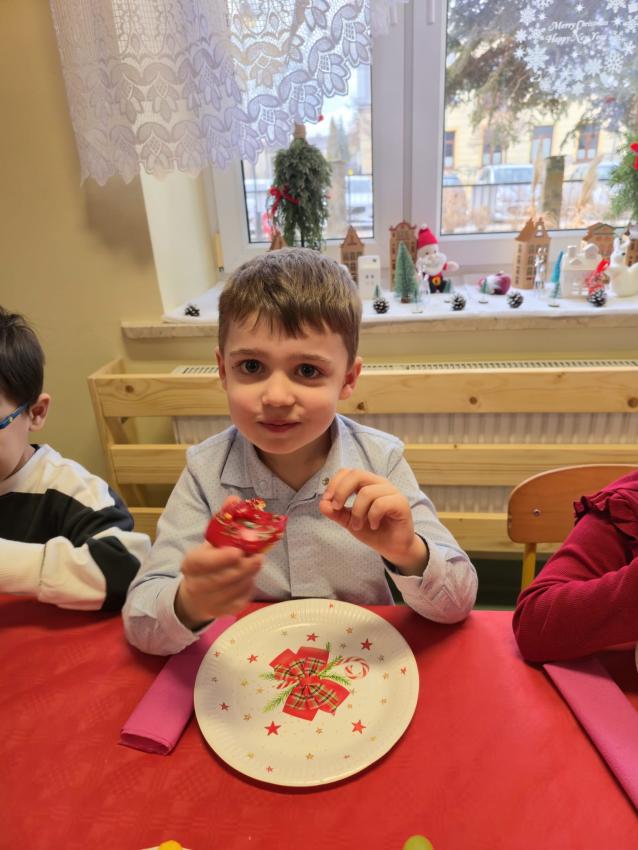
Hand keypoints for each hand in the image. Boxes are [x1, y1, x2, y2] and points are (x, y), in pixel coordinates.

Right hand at [174, 496, 262, 628]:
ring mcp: (209, 601)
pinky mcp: (222, 612)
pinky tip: (250, 578)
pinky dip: (248, 588)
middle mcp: (197, 585)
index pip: (202, 563)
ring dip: (248, 576)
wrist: (197, 593)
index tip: (238, 552)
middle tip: (259, 557)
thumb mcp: (211, 540)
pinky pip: (240, 600)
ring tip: (256, 563)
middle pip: (221, 579)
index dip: (220, 559)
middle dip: (243, 568)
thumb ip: (223, 519)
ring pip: (233, 590)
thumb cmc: (207, 561)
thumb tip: (235, 498)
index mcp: (190, 564)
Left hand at [319, 469, 428, 574]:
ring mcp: (392, 492)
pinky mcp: (401, 503)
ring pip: (367, 492)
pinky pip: (381, 503)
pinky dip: (372, 516)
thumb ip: (336, 513)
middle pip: (357, 474)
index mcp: (367, 484)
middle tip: (337, 508)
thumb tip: (322, 504)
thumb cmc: (373, 531)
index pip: (348, 472)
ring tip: (357, 526)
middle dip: (342, 491)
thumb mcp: (349, 522)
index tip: (328, 500)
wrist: (393, 547)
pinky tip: (374, 525)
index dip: (335, 483)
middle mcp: (379, 483)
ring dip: (357, 512)